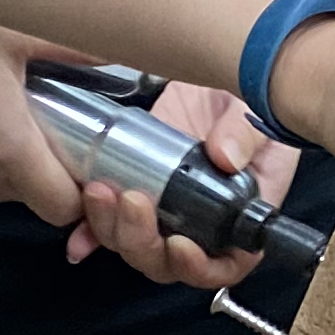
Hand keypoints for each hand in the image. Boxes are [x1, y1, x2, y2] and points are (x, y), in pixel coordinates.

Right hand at [0, 0, 83, 225]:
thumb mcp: (14, 27)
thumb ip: (77, 47)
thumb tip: (132, 47)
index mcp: (7, 147)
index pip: (62, 207)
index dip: (83, 191)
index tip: (92, 158)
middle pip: (33, 196)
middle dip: (50, 167)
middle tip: (58, 117)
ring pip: (1, 188)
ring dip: (14, 160)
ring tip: (13, 108)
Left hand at [68, 85, 296, 286]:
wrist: (212, 68)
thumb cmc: (249, 94)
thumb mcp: (257, 108)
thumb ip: (246, 133)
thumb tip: (225, 158)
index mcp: (242, 212)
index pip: (226, 264)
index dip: (200, 266)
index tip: (179, 244)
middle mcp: (202, 221)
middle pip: (168, 261)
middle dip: (143, 242)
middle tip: (132, 201)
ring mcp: (166, 208)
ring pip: (134, 244)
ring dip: (112, 230)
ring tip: (101, 193)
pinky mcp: (136, 188)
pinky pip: (110, 223)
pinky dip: (90, 232)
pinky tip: (77, 234)